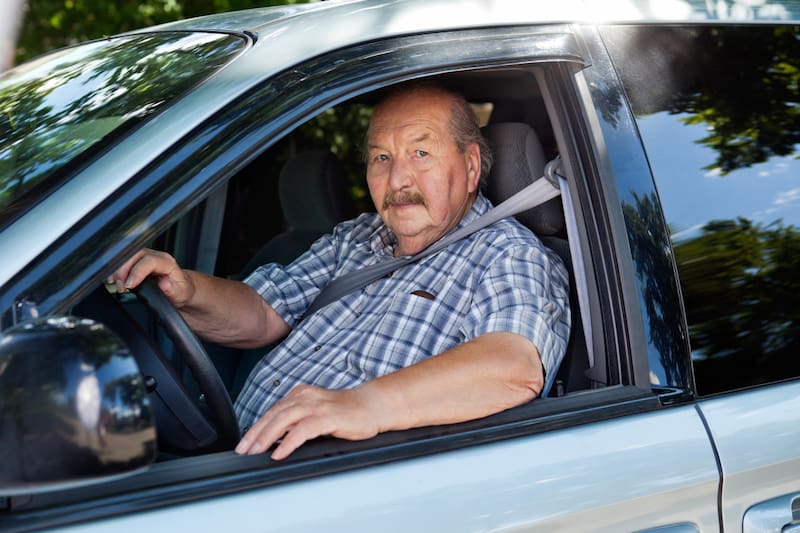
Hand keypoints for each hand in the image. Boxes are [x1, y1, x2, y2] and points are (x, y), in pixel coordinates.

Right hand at [107, 248, 194, 307]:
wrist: (181, 289)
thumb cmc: (180, 290)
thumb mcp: (180, 293)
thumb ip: (172, 289)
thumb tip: (164, 283)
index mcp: (167, 262)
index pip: (149, 261)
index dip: (136, 272)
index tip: (129, 285)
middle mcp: (156, 256)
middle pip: (134, 255)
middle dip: (123, 271)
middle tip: (121, 288)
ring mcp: (146, 257)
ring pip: (127, 256)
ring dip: (118, 270)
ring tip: (117, 285)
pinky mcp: (138, 261)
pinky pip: (124, 260)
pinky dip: (116, 270)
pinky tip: (114, 280)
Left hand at [235, 384, 381, 459]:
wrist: (372, 406)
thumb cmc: (346, 412)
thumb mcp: (316, 413)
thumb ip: (297, 421)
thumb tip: (275, 440)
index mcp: (300, 395)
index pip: (272, 411)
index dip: (255, 427)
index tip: (243, 443)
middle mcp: (305, 397)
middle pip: (273, 414)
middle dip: (255, 433)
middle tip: (243, 449)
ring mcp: (317, 406)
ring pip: (284, 420)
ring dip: (267, 436)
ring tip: (256, 451)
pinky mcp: (328, 417)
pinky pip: (303, 430)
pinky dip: (288, 442)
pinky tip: (280, 453)